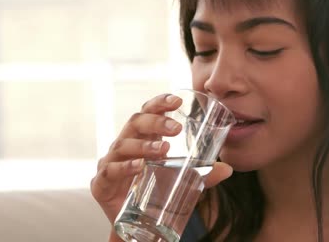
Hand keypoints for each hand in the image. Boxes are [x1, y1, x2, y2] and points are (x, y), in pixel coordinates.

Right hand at [90, 93, 232, 240]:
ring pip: (122, 145)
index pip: (147, 112)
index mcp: (142, 138)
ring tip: (164, 150)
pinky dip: (124, 167)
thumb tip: (227, 169)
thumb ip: (202, 175)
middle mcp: (124, 146)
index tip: (177, 101)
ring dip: (144, 145)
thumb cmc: (155, 194)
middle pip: (135, 123)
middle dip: (156, 122)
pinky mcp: (101, 184)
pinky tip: (139, 166)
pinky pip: (110, 171)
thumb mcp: (182, 182)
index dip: (159, 103)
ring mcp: (110, 163)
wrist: (136, 227)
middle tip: (176, 129)